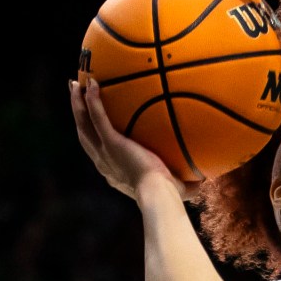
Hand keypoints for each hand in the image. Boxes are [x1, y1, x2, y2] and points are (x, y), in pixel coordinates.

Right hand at [70, 78, 197, 200]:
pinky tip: (94, 83)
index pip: (99, 151)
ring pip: (83, 124)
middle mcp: (103, 162)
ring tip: (75, 84)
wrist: (159, 194)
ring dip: (77, 103)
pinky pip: (98, 117)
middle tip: (75, 95)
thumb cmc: (169, 196)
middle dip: (78, 114)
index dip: (93, 136)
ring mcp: (104, 152)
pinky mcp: (111, 142)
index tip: (93, 123)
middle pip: (84, 134)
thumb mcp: (177, 188)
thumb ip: (188, 182)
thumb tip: (206, 180)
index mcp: (114, 171)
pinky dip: (93, 101)